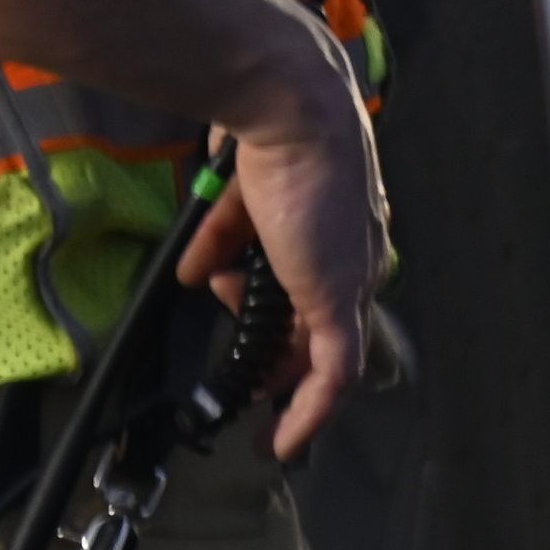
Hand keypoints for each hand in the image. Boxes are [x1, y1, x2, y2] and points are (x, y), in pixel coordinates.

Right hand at [178, 29, 388, 462]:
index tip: (252, 325)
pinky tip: (282, 442)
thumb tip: (198, 273)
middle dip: (280, 348)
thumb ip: (223, 234)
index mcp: (335, 216)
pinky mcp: (338, 302)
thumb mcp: (236, 190)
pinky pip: (332, 376)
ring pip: (320, 347)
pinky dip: (308, 413)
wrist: (292, 107)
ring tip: (239, 373)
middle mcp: (350, 248)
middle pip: (318, 317)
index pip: (313, 275)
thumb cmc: (264, 129)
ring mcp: (348, 278)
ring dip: (274, 367)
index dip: (282, 307)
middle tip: (250, 374)